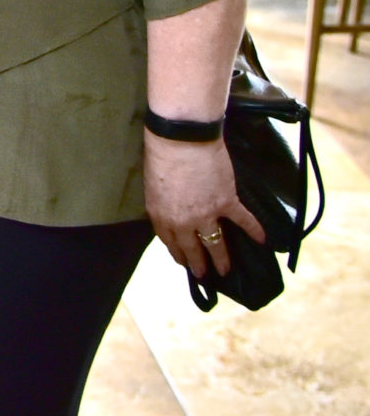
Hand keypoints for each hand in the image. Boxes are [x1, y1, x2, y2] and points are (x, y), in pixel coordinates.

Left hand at [143, 131, 263, 279]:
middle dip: (199, 265)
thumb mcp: (153, 188)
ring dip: (222, 259)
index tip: (184, 262)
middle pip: (192, 249)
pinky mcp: (227, 202)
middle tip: (204, 275)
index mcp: (162, 217)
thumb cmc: (161, 157)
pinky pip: (243, 220)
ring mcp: (207, 214)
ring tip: (226, 270)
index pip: (170, 243)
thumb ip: (163, 206)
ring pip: (215, 243)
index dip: (178, 254)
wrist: (182, 140)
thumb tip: (172, 213)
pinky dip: (254, 230)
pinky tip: (262, 240)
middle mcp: (183, 222)